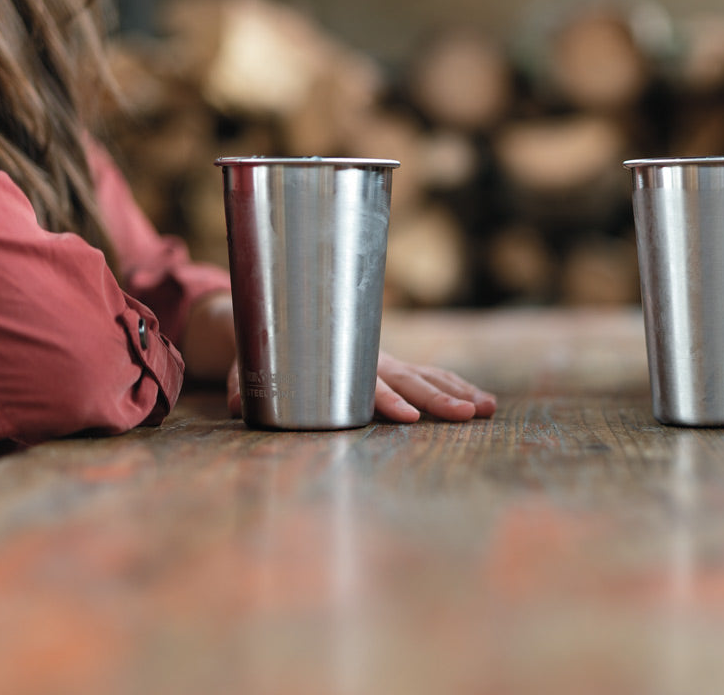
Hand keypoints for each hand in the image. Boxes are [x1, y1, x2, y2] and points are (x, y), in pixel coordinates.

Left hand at [226, 352, 496, 422]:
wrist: (278, 306)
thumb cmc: (262, 340)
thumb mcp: (248, 358)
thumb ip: (245, 380)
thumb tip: (234, 403)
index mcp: (339, 360)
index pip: (367, 385)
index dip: (387, 401)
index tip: (409, 417)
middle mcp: (369, 359)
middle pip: (411, 380)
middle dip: (441, 399)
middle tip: (469, 415)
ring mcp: (384, 361)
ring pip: (429, 375)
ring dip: (459, 392)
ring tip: (488, 409)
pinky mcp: (391, 366)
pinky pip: (430, 375)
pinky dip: (456, 386)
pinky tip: (482, 401)